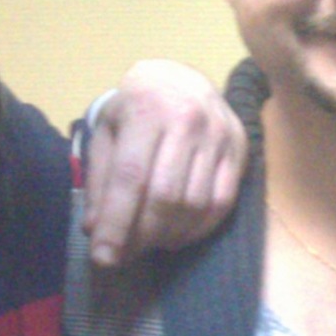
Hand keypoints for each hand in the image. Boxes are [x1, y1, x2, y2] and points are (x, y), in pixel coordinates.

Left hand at [81, 60, 246, 265]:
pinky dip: (198, 230)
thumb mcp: (107, 133)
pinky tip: (177, 235)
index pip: (131, 177)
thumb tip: (94, 230)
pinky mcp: (240, 149)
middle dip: (143, 235)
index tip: (104, 258)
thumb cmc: (136, 108)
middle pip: (166, 196)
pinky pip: (222, 203)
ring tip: (150, 243)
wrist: (181, 78)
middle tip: (126, 254)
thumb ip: (100, 180)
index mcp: (147, 110)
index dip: (117, 222)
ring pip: (195, 205)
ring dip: (169, 235)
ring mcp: (220, 134)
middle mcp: (188, 120)